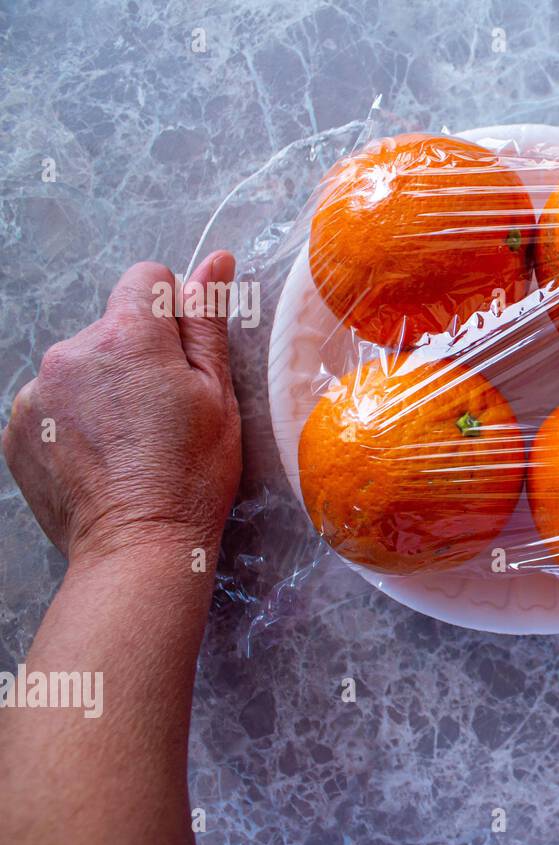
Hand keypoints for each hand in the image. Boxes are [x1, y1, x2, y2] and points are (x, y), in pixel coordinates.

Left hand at [3, 253, 241, 566]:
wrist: (137, 547)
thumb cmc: (190, 477)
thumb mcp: (218, 395)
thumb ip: (207, 322)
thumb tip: (214, 263)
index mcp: (126, 336)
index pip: (146, 278)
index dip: (173, 314)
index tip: (184, 360)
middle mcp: (69, 352)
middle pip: (111, 327)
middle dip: (136, 356)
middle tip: (163, 413)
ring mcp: (35, 393)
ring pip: (80, 367)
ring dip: (103, 390)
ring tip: (130, 442)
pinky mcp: (16, 428)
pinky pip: (51, 403)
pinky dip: (73, 421)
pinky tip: (101, 457)